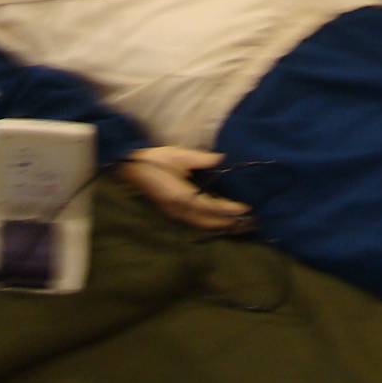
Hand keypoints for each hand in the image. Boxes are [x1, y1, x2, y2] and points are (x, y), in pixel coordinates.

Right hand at [118, 147, 251, 231]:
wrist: (130, 170)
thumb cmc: (154, 160)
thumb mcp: (177, 155)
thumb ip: (200, 158)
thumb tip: (221, 158)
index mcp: (182, 196)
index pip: (211, 207)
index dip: (229, 209)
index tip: (246, 208)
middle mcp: (180, 210)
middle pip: (210, 223)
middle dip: (230, 224)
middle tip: (251, 222)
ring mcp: (175, 215)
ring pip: (203, 226)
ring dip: (222, 227)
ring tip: (241, 227)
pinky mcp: (173, 214)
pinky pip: (196, 225)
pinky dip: (211, 226)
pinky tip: (221, 224)